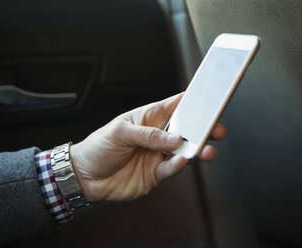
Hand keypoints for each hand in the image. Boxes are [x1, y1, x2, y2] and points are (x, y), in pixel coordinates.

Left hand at [70, 93, 226, 201]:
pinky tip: (179, 162)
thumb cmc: (98, 147)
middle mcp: (157, 136)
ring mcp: (158, 154)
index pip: (176, 106)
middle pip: (187, 130)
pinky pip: (171, 169)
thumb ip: (148, 135)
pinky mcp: (156, 173)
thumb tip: (174, 137)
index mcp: (150, 118)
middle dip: (203, 129)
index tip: (210, 98)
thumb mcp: (120, 132)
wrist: (85, 177)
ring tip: (205, 150)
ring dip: (196, 150)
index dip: (193, 101)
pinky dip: (178, 166)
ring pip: (184, 151)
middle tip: (216, 129)